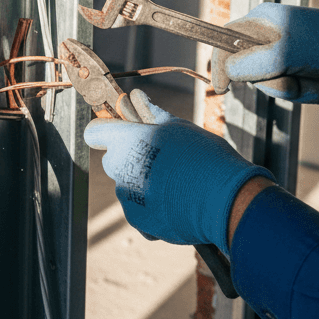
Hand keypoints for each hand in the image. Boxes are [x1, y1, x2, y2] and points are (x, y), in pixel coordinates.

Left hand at [83, 90, 272, 255]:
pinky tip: (177, 203)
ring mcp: (127, 197)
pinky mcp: (138, 221)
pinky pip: (140, 210)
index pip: (96, 132)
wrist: (222, 199)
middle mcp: (119, 169)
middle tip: (161, 158)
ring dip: (144, 185)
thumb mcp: (179, 127)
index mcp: (126, 141)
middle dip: (130, 159)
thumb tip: (137, 96)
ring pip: (128, 187)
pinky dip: (154, 208)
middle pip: (113, 161)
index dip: (108, 131)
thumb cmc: (203, 156)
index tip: (122, 132)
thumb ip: (153, 114)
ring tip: (176, 183)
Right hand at [211, 3, 318, 103]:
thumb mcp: (287, 54)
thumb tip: (227, 71)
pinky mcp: (301, 62)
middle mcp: (271, 32)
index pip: (225, 40)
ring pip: (273, 81)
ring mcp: (286, 48)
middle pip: (249, 68)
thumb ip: (252, 64)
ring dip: (294, 90)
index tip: (222, 88)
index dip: (220, 64)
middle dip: (273, 84)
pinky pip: (292, 84)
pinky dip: (306, 90)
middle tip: (294, 83)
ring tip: (315, 84)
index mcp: (262, 20)